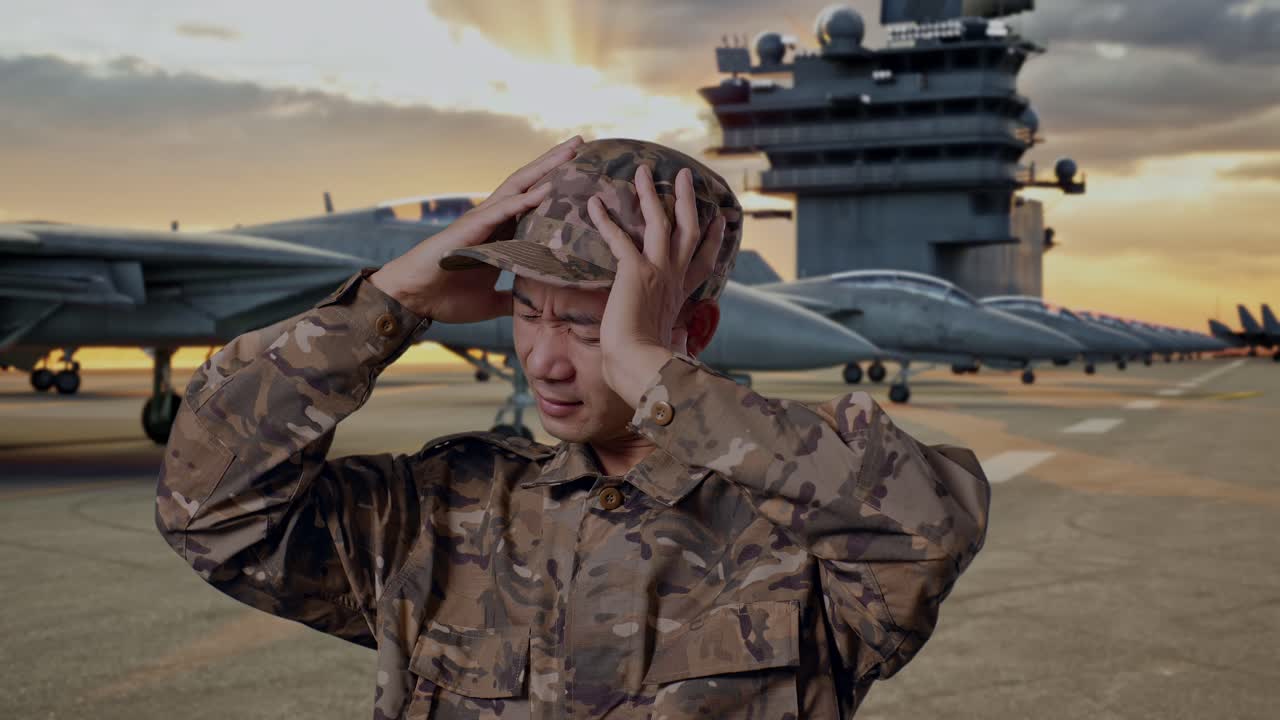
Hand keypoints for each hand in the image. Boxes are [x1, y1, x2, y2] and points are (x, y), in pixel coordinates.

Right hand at [369, 136, 582, 321]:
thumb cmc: (446, 296)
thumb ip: (513, 298)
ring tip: (570, 151)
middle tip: (582, 142)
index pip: (534, 201)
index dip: (557, 184)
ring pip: (519, 186)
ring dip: (545, 168)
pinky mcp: (470, 228)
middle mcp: (493, 219)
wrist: (411, 300)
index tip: (583, 171)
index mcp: (500, 232)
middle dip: (555, 162)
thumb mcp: (492, 301)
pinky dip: (525, 199)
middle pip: (530, 183)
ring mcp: (481, 220)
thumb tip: (534, 307)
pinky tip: (547, 188)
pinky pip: (502, 209)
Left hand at [587, 165, 726, 406]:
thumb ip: (677, 342)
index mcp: (681, 295)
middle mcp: (674, 278)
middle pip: (687, 229)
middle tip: (684, 175)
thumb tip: (684, 353)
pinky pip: (620, 237)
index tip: (718, 220)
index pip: (703, 261)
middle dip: (686, 200)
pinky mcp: (636, 271)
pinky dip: (605, 220)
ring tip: (642, 171)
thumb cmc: (649, 364)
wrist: (641, 366)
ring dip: (650, 195)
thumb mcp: (669, 347)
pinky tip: (593, 203)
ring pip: (660, 222)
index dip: (712, 239)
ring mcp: (658, 271)